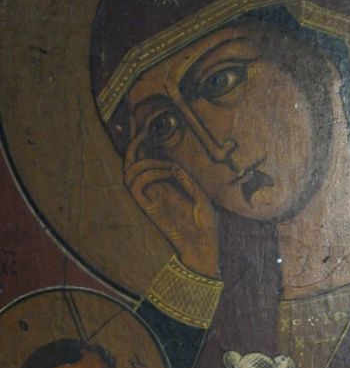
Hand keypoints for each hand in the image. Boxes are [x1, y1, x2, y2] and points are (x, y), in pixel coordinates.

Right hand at [124, 115, 218, 276]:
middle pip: (130, 160)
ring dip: (145, 157)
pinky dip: (152, 170)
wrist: (204, 248)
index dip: (141, 139)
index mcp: (162, 186)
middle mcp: (151, 191)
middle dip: (135, 140)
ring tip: (166, 159)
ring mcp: (148, 199)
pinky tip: (170, 170)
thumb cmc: (204, 225)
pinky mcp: (148, 208)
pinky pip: (136, 183)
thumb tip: (171, 164)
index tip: (147, 119)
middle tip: (147, 126)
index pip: (144, 157)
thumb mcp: (199, 194)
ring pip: (128, 170)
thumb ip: (183, 178)